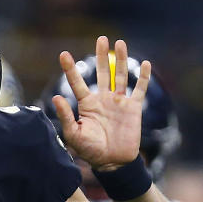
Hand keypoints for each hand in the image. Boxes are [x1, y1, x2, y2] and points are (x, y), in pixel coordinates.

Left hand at [51, 36, 149, 170]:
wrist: (113, 162)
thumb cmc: (91, 151)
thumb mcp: (74, 135)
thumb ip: (66, 116)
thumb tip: (57, 97)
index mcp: (87, 104)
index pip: (77, 82)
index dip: (70, 68)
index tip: (63, 54)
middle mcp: (103, 99)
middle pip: (102, 72)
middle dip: (101, 55)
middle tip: (101, 38)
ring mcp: (119, 102)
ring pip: (120, 76)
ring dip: (121, 59)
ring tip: (120, 42)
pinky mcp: (133, 108)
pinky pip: (139, 89)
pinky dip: (143, 77)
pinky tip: (145, 64)